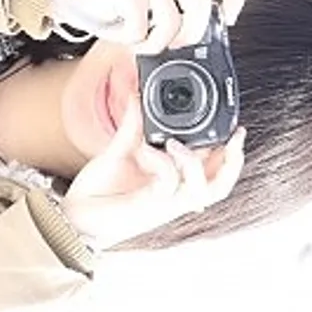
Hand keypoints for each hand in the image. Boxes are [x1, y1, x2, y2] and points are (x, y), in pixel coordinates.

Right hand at [56, 0, 245, 53]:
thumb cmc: (109, 7)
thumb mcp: (146, 6)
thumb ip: (168, 13)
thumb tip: (187, 45)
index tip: (227, 20)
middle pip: (202, 5)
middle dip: (190, 34)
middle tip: (172, 44)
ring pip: (171, 23)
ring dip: (152, 43)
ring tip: (135, 41)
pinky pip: (141, 29)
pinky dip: (129, 41)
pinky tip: (118, 34)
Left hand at [61, 94, 246, 250]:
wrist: (75, 215)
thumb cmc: (99, 190)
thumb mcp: (119, 150)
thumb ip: (132, 126)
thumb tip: (138, 96)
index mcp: (171, 182)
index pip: (212, 170)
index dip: (229, 152)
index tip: (235, 127)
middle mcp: (173, 195)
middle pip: (220, 185)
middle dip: (234, 160)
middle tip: (236, 135)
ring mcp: (163, 204)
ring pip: (204, 190)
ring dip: (195, 162)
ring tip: (174, 143)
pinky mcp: (149, 207)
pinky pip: (168, 183)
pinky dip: (160, 162)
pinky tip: (143, 150)